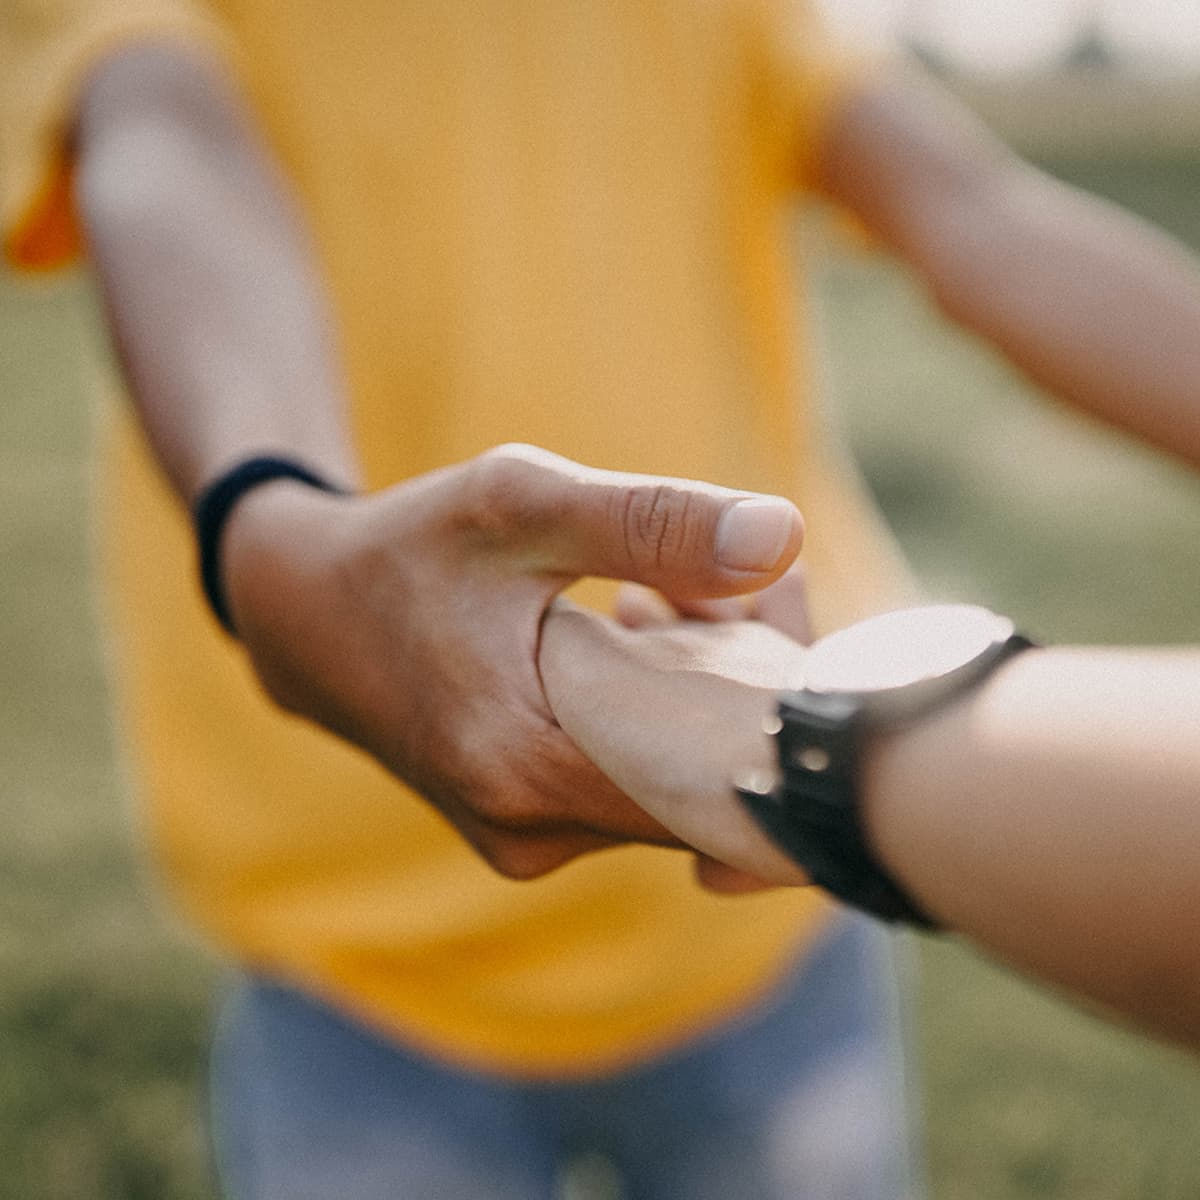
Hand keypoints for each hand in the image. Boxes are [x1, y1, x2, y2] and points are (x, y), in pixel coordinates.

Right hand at [218, 443, 802, 878]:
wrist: (305, 613)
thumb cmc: (407, 550)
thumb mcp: (517, 505)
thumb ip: (649, 521)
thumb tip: (785, 537)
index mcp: (527, 767)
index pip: (720, 782)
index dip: (774, 699)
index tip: (779, 610)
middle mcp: (531, 833)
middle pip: (705, 788)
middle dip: (747, 687)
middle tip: (740, 586)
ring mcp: (528, 841)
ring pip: (672, 787)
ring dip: (702, 696)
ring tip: (677, 595)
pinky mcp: (527, 827)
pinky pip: (632, 785)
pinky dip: (660, 715)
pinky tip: (640, 629)